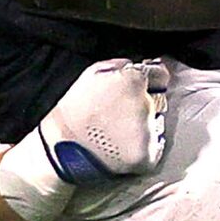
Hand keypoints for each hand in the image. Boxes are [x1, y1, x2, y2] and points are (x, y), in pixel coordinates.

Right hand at [0, 58, 171, 220]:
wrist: (59, 149)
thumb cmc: (75, 108)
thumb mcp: (94, 74)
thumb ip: (124, 66)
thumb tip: (150, 65)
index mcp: (131, 80)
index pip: (160, 75)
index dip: (149, 82)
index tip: (137, 91)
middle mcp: (144, 104)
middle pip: (160, 101)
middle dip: (145, 105)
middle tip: (118, 115)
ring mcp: (147, 131)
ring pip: (157, 124)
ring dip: (145, 127)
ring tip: (117, 132)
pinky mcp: (146, 155)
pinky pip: (155, 147)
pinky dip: (143, 148)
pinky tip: (121, 147)